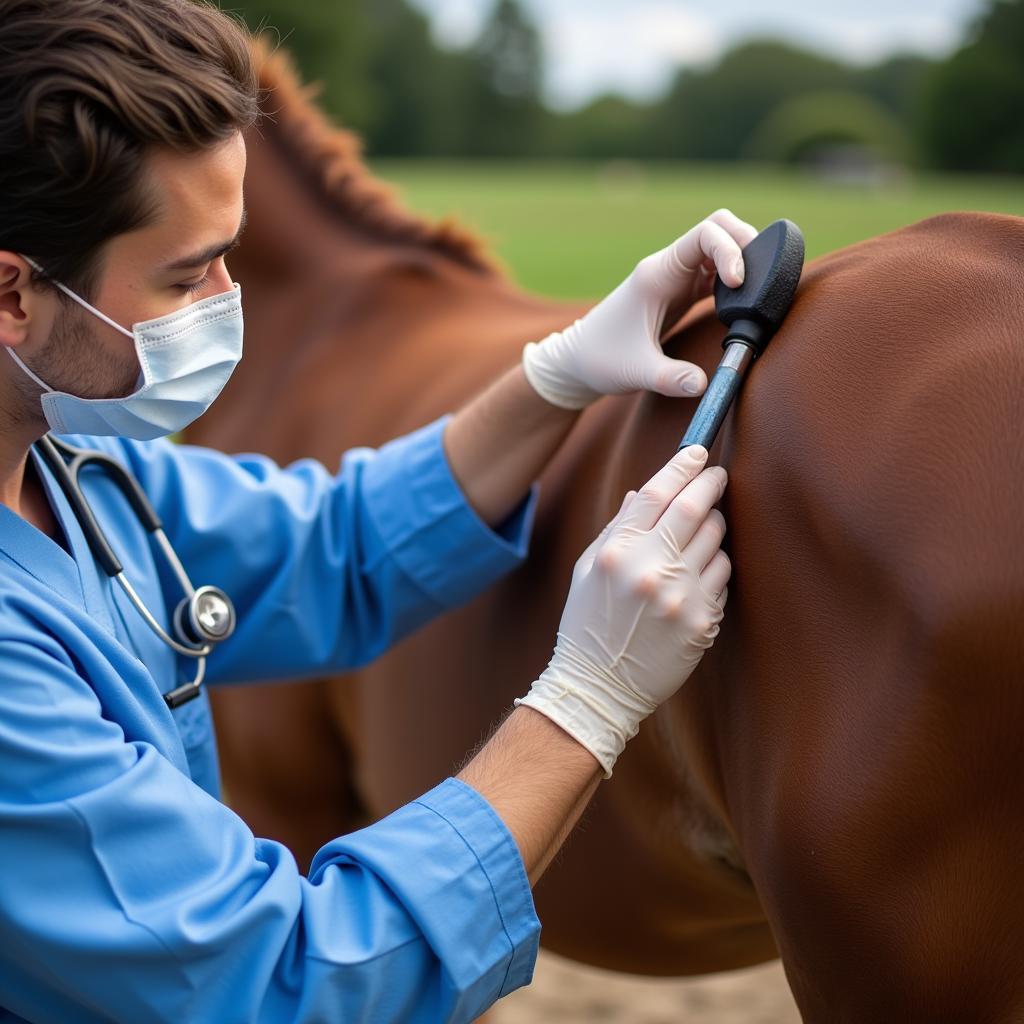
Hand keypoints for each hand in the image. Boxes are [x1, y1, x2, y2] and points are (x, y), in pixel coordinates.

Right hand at [515, 445, 730, 774]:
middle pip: (694, 508)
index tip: (696, 453)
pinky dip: (714, 566)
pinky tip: (696, 575)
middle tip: (716, 475)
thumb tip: (643, 493)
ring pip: (715, 540)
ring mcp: (680, 596)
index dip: (681, 466)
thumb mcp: (588, 569)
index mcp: (617, 552)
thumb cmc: (588, 624)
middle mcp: (650, 570)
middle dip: (710, 483)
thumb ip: (617, 528)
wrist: (599, 686)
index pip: (656, 493)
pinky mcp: (702, 621)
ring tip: (699, 533)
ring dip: (713, 527)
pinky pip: (721, 576)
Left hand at [521, 209, 757, 408]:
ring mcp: (677, 278)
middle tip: (761, 278)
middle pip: (719, 228)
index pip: (704, 233)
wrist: (579, 362)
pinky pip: (716, 272)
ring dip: (744, 260)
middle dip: (746, 244)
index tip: (738, 282)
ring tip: (757, 292)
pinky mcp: (682, 293)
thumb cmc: (602, 360)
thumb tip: (703, 385)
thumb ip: (670, 377)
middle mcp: (669, 268)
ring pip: (720, 247)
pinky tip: (741, 304)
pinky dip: (735, 280)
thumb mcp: (635, 372)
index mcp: (657, 273)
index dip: (729, 250)